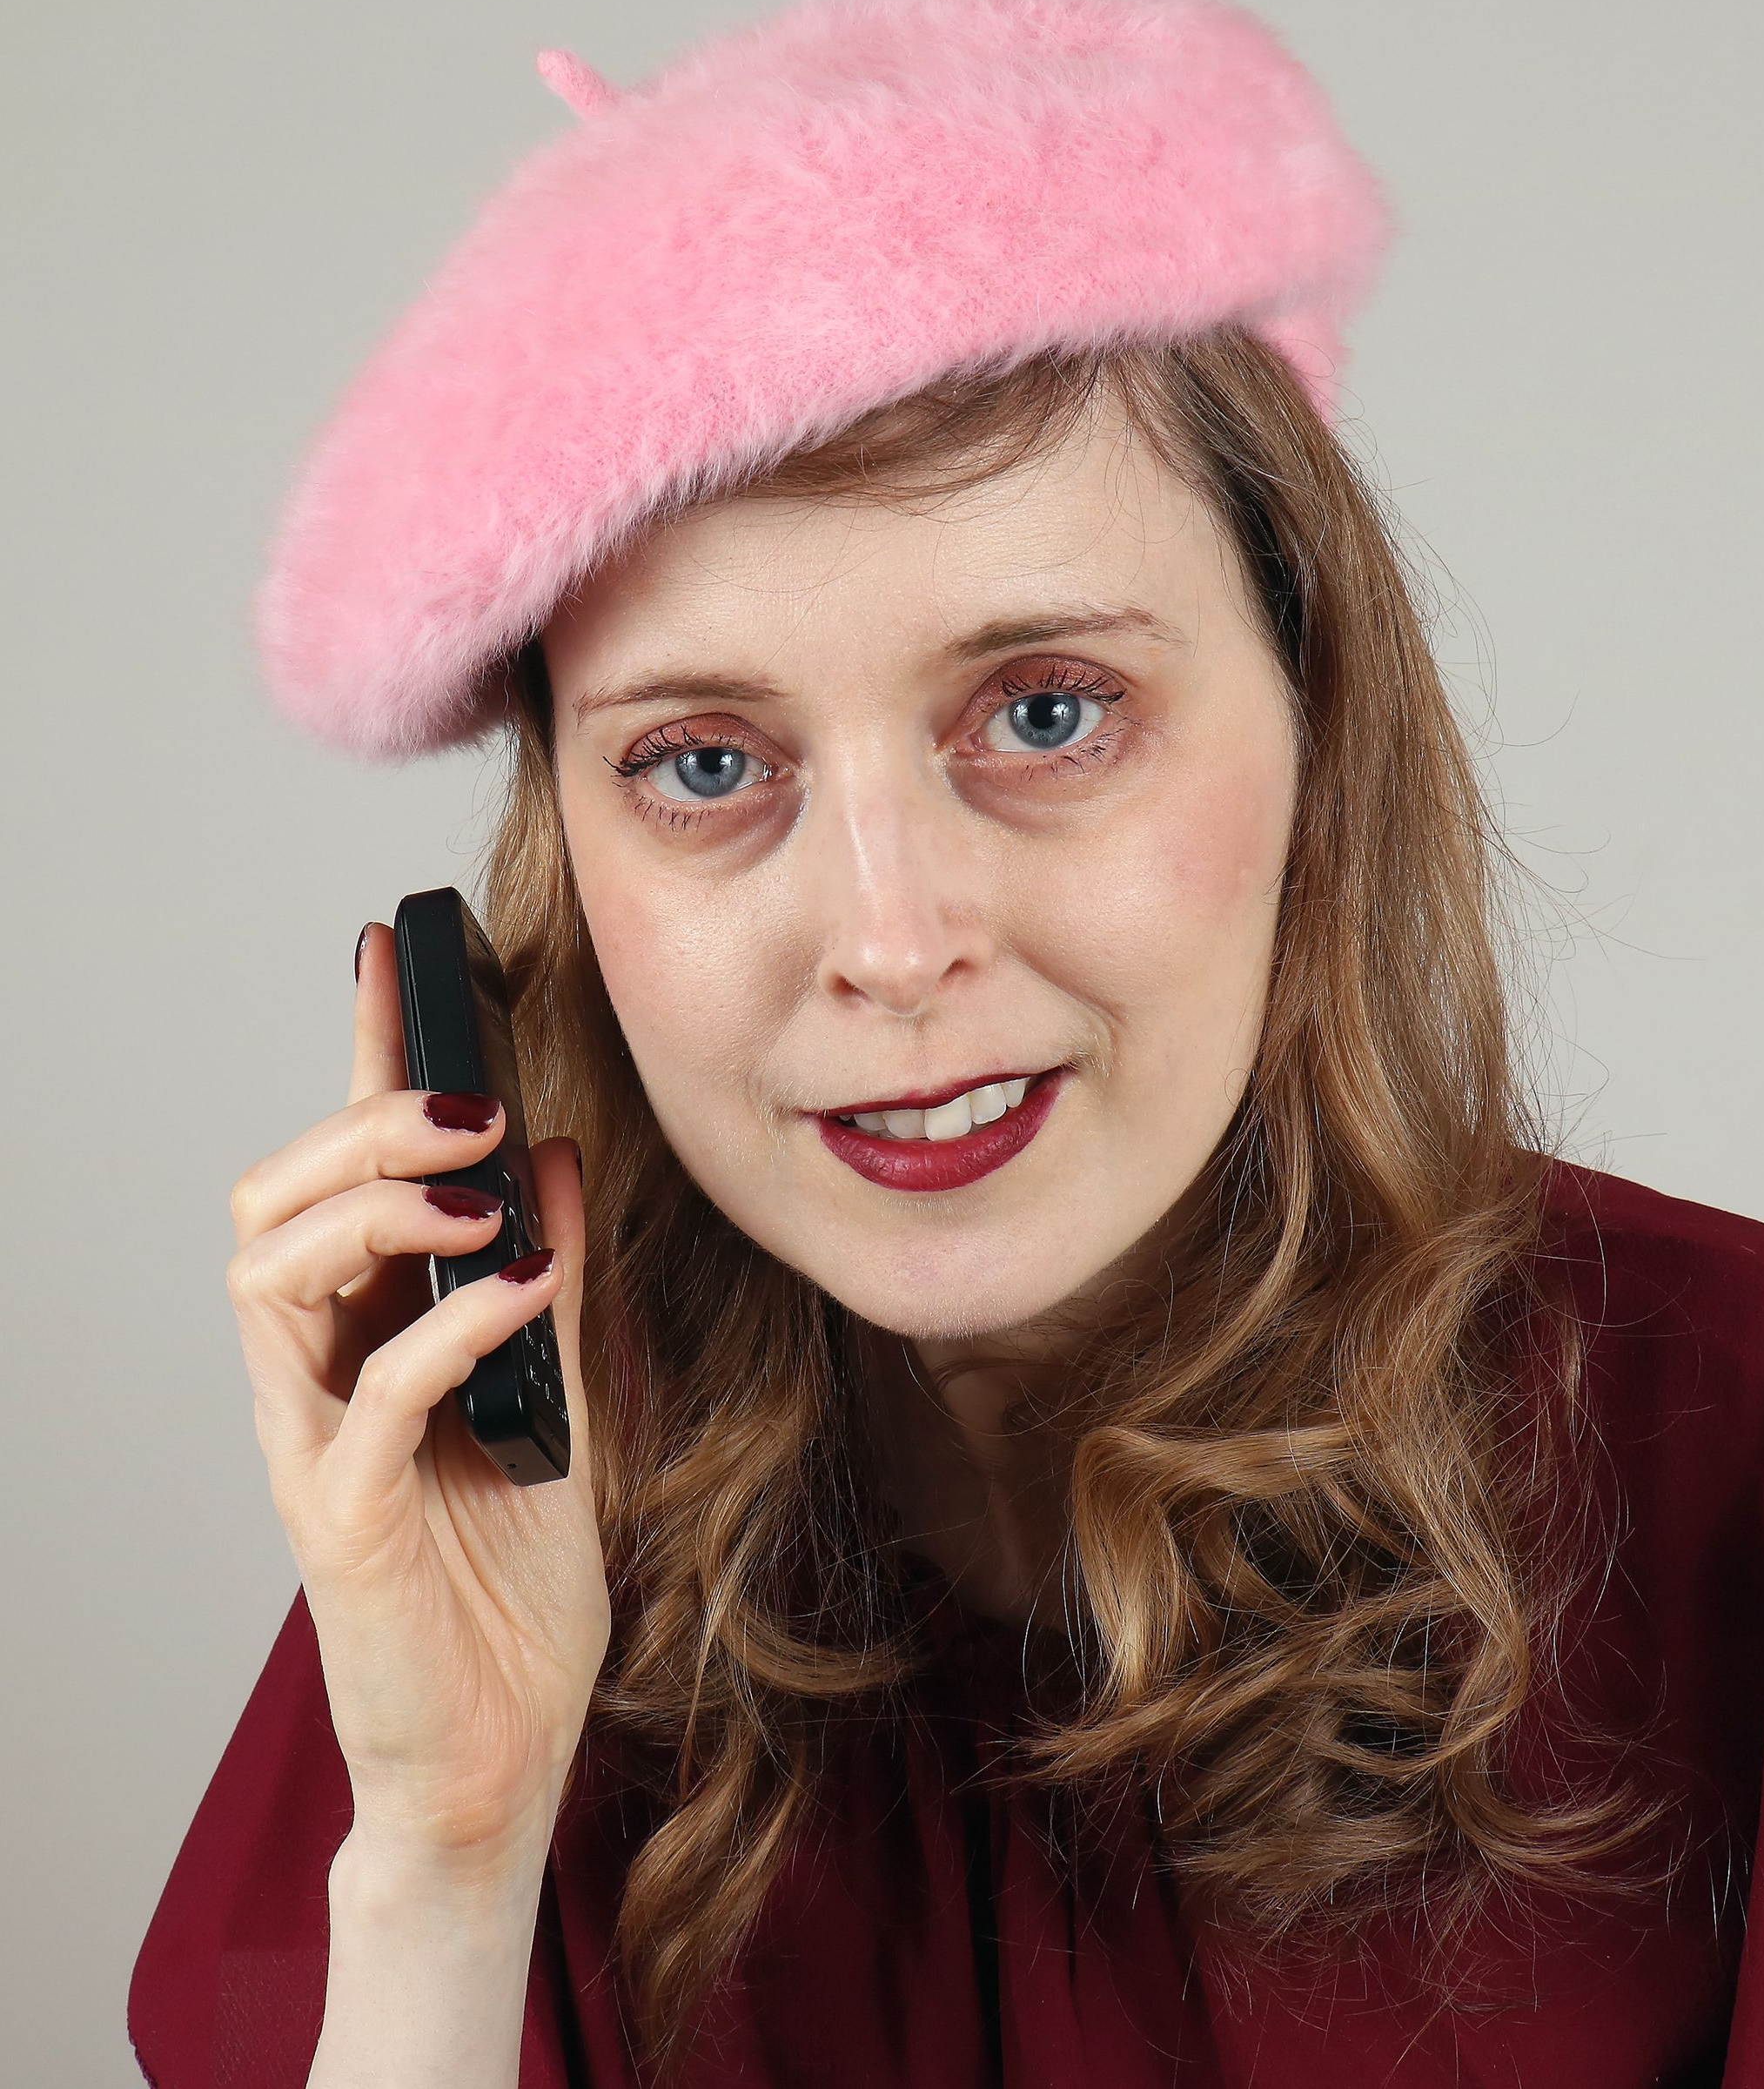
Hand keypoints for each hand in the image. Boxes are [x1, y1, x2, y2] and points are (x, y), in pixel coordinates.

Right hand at [225, 923, 609, 1883]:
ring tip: (483, 1193)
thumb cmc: (512, 1584)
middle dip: (361, 1125)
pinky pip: (368, 1395)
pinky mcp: (341, 1519)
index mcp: (365, 1334)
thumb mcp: (557, 1396)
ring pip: (272, 1277)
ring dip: (379, 1207)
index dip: (359, 1055)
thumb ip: (548, 1284)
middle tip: (470, 1099)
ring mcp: (314, 1445)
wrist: (504, 1748)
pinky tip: (519, 1288)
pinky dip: (444, 1324)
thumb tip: (556, 1154)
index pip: (341, 1170)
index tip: (395, 951)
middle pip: (270, 1202)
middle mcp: (318, 1376)